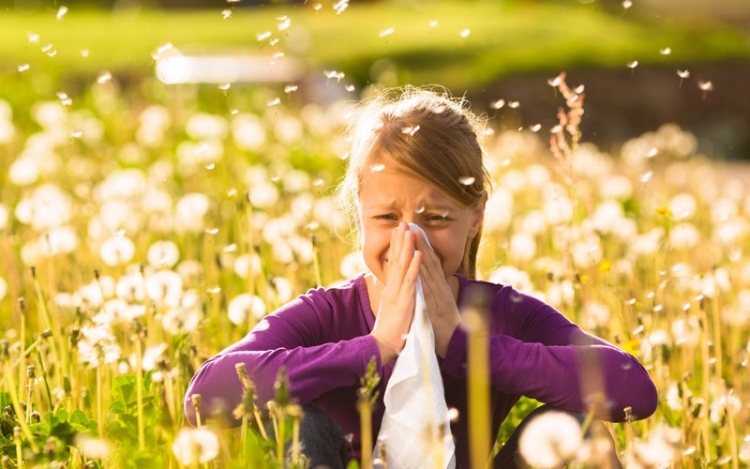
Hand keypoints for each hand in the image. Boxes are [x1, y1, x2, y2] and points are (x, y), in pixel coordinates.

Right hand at [370, 223, 422, 363]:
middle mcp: (392, 287)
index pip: (393, 263)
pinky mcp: (404, 300)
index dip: (397, 247)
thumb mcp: (393, 309)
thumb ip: (394, 296)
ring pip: (403, 265)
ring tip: (410, 231)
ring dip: (407, 247)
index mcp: (391, 289)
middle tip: (402, 223)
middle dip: (400, 241)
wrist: (383, 345)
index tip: (399, 232)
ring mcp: (398, 292)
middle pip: (396, 259)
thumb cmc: (390, 330)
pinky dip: (415, 266)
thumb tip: (396, 288)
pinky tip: (418, 253)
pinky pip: (411, 280)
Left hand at [414, 231, 461, 356]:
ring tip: (413, 235)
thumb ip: (435, 294)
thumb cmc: (446, 327)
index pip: (430, 264)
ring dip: (421, 251)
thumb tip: (430, 284)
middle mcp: (440, 288)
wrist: (456, 345)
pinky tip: (418, 261)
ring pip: (429, 270)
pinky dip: (423, 273)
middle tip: (412, 225)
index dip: (423, 247)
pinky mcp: (435, 305)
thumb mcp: (440, 306)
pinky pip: (428, 287)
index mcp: (439, 288)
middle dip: (421, 242)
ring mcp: (438, 295)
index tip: (415, 232)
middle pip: (429, 261)